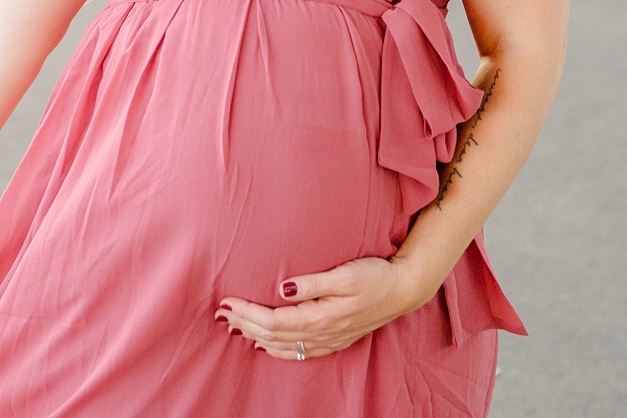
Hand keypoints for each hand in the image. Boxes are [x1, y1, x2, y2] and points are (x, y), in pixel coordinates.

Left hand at [218, 256, 427, 361]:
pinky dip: (276, 349)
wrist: (404, 290)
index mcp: (321, 317)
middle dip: (245, 324)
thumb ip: (312, 283)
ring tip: (234, 325)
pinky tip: (265, 344)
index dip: (248, 313)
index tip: (228, 302)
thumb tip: (281, 289)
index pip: (273, 320)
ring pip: (282, 346)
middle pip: (272, 335)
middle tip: (222, 313)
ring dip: (255, 336)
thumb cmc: (376, 276)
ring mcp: (328, 340)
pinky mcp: (334, 340)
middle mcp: (322, 334)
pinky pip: (298, 352)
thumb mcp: (346, 273)